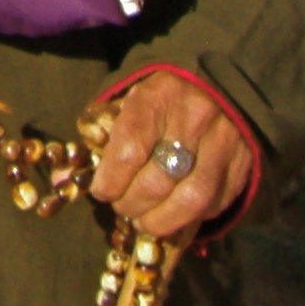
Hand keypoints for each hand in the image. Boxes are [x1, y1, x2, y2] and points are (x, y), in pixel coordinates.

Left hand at [86, 71, 252, 239]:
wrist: (215, 83)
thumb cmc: (158, 98)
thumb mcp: (125, 103)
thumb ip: (96, 137)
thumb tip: (62, 178)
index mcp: (156, 97)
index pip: (129, 150)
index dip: (111, 182)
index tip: (102, 191)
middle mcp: (193, 117)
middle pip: (158, 180)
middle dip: (133, 205)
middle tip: (123, 208)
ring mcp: (223, 141)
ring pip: (191, 198)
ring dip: (162, 221)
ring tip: (145, 221)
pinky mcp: (242, 162)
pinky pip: (216, 202)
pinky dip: (192, 217)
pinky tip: (175, 213)